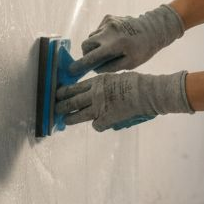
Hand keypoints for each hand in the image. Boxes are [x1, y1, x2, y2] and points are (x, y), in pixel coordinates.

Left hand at [55, 71, 193, 131]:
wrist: (147, 93)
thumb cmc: (136, 82)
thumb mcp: (115, 77)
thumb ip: (103, 84)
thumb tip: (95, 89)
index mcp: (97, 82)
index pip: (74, 87)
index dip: (64, 92)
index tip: (58, 94)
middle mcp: (94, 94)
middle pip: (72, 101)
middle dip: (61, 106)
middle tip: (55, 109)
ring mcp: (100, 108)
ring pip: (78, 115)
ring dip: (70, 118)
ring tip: (65, 120)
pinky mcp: (107, 119)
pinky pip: (96, 125)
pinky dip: (97, 125)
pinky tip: (100, 124)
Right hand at [73, 4, 184, 74]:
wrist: (154, 28)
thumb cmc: (143, 49)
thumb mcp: (130, 64)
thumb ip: (110, 67)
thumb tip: (94, 69)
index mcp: (114, 45)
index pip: (91, 57)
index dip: (80, 65)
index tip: (71, 71)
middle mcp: (108, 32)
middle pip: (86, 45)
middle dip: (87, 54)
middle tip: (95, 60)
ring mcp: (108, 22)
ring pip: (91, 37)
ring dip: (95, 45)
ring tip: (109, 48)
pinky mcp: (109, 17)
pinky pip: (98, 30)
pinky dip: (102, 36)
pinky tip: (114, 38)